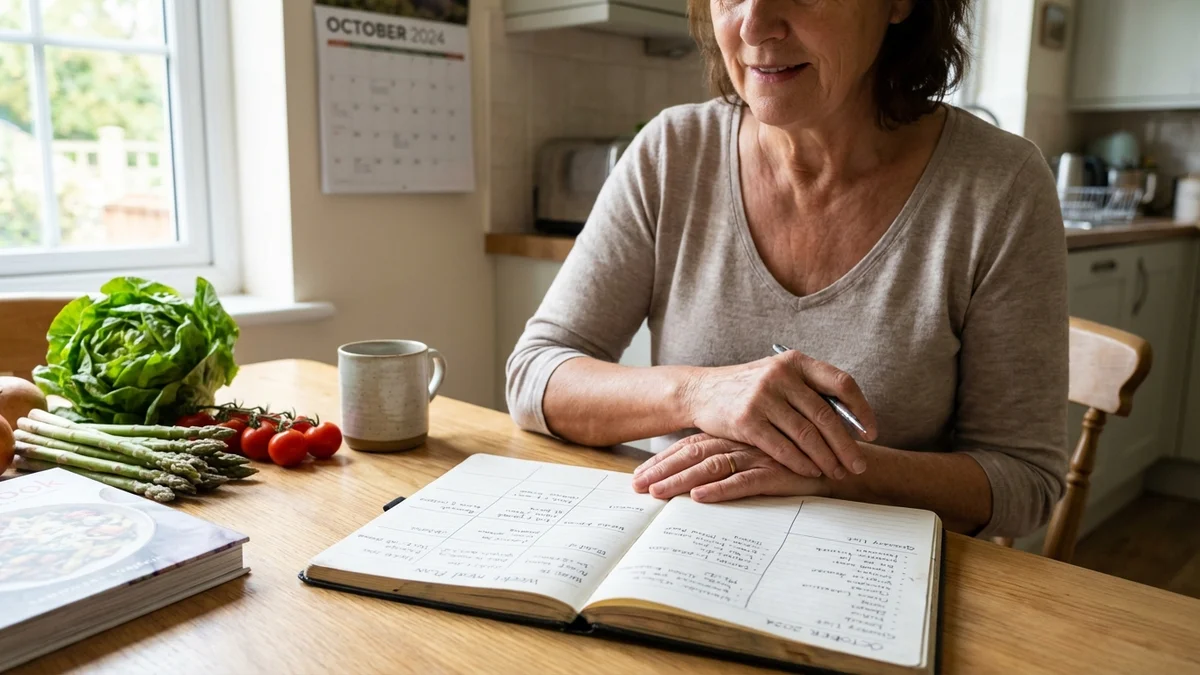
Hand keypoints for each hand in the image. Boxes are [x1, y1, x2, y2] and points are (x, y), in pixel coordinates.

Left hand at [632, 434, 829, 501]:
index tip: (638, 478)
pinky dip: (721, 490)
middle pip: (692, 454)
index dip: (662, 460)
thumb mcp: (760, 454)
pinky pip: (743, 481)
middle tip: (635, 489)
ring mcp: (758, 454)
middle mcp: (742, 440)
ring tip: (656, 495)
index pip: (689, 445)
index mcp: (734, 434)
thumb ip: (733, 457)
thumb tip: (697, 478)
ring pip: (711, 466)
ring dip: (681, 482)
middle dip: (661, 471)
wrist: (841, 460)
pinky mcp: (776, 471)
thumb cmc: (797, 458)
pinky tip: (700, 500)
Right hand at [680, 349, 876, 478]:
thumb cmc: (749, 387)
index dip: (861, 409)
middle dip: (847, 445)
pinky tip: (811, 472)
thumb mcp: (779, 376)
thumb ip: (810, 391)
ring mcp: (762, 397)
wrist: (702, 391)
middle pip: (826, 415)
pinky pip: (782, 448)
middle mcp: (780, 376)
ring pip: (806, 435)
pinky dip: (800, 463)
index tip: (871, 432)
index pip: (841, 383)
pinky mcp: (746, 421)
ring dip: (826, 458)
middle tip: (859, 465)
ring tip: (837, 473)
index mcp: (795, 361)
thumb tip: (852, 423)